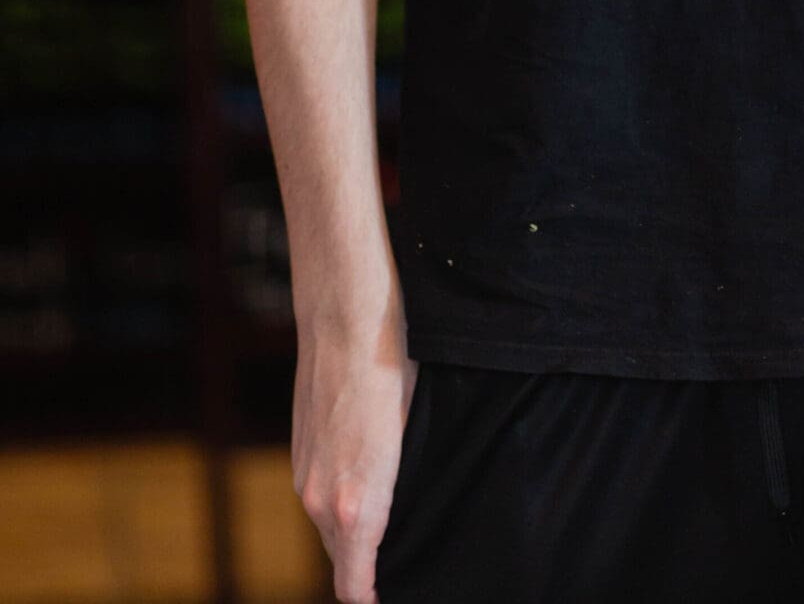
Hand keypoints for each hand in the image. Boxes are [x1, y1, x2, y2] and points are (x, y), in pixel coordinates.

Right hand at [292, 313, 418, 603]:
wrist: (344, 318)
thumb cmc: (392, 371)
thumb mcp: (413, 435)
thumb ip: (403, 491)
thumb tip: (406, 518)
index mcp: (356, 506)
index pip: (354, 586)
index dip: (374, 599)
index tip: (394, 594)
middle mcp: (322, 500)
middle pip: (344, 561)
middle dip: (368, 567)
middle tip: (406, 559)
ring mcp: (305, 475)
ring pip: (330, 528)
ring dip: (355, 533)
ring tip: (392, 520)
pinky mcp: (299, 452)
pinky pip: (320, 497)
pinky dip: (340, 502)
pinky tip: (370, 478)